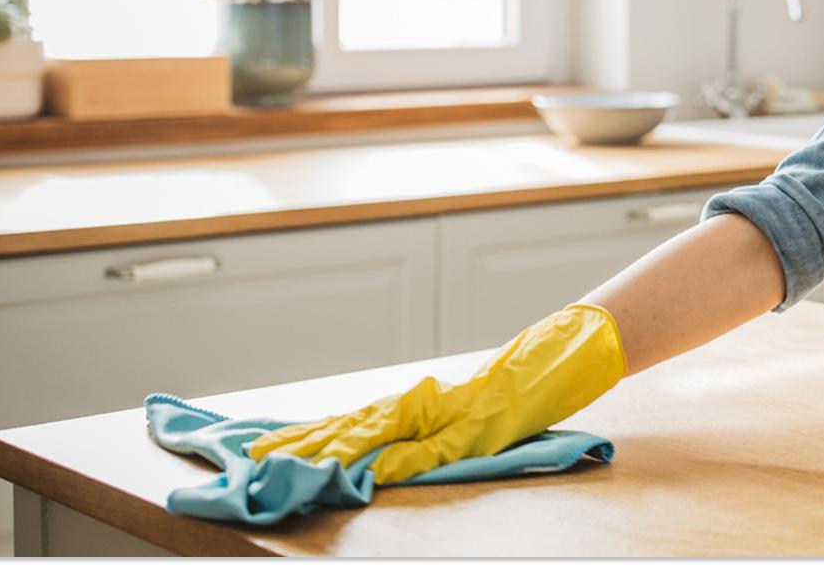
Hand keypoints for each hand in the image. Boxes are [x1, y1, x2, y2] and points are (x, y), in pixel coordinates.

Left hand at [246, 303, 627, 483]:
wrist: (566, 352)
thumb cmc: (518, 384)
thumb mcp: (467, 411)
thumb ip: (428, 431)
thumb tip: (384, 458)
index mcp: (422, 402)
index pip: (353, 421)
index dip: (308, 434)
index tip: (265, 448)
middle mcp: (429, 403)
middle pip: (354, 424)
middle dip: (306, 443)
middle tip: (258, 458)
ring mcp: (454, 413)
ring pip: (385, 432)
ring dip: (340, 450)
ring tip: (300, 462)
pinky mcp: (483, 424)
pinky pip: (439, 448)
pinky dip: (409, 459)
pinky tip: (381, 470)